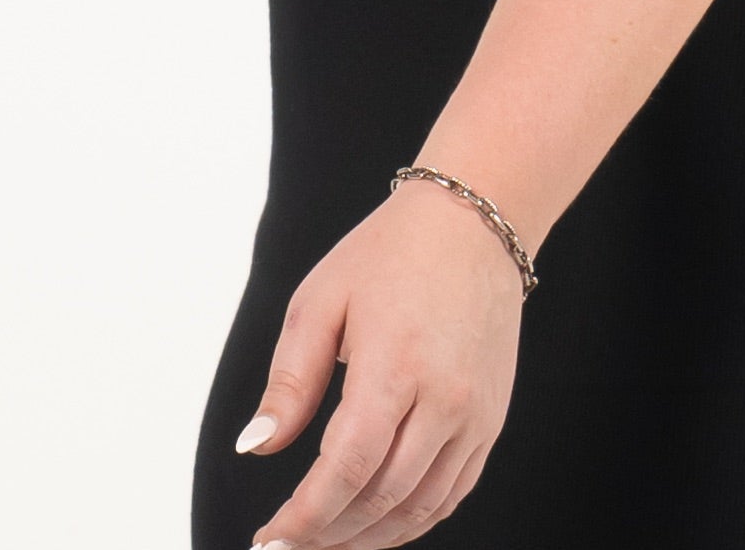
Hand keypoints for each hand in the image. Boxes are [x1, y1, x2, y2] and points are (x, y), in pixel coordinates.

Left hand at [231, 178, 526, 546]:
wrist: (473, 227)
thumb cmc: (388, 255)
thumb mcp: (320, 301)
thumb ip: (290, 382)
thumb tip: (254, 448)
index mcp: (395, 363)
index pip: (348, 466)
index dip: (307, 514)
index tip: (269, 539)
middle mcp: (445, 399)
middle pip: (382, 496)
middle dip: (329, 533)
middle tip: (286, 545)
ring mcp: (475, 417)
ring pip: (420, 508)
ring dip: (368, 538)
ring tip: (323, 542)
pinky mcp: (490, 424)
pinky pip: (450, 494)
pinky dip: (410, 521)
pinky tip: (373, 526)